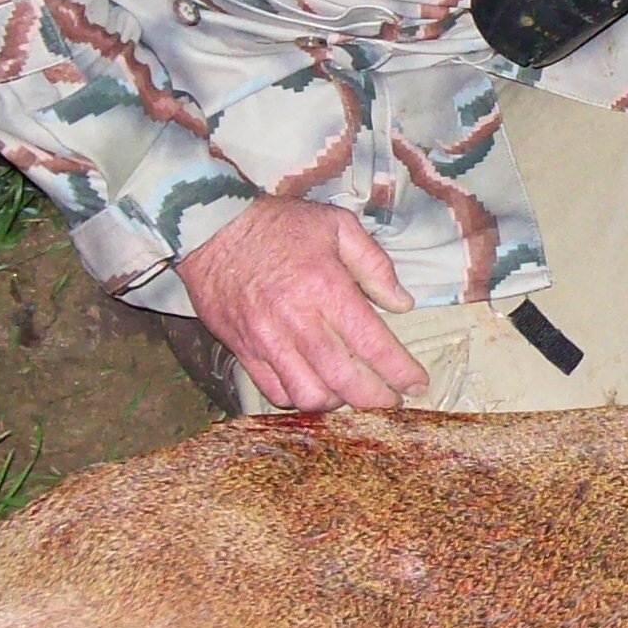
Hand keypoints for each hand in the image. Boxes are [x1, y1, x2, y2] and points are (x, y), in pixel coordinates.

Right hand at [175, 199, 428, 410]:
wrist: (211, 229)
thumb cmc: (279, 224)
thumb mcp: (337, 225)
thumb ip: (374, 264)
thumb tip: (402, 303)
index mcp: (327, 289)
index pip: (373, 345)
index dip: (400, 371)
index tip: (417, 383)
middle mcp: (298, 323)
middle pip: (345, 381)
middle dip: (376, 399)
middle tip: (392, 400)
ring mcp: (267, 342)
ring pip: (309, 396)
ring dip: (337, 402)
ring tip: (351, 392)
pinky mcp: (243, 352)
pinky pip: (275, 392)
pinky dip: (299, 398)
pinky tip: (314, 386)